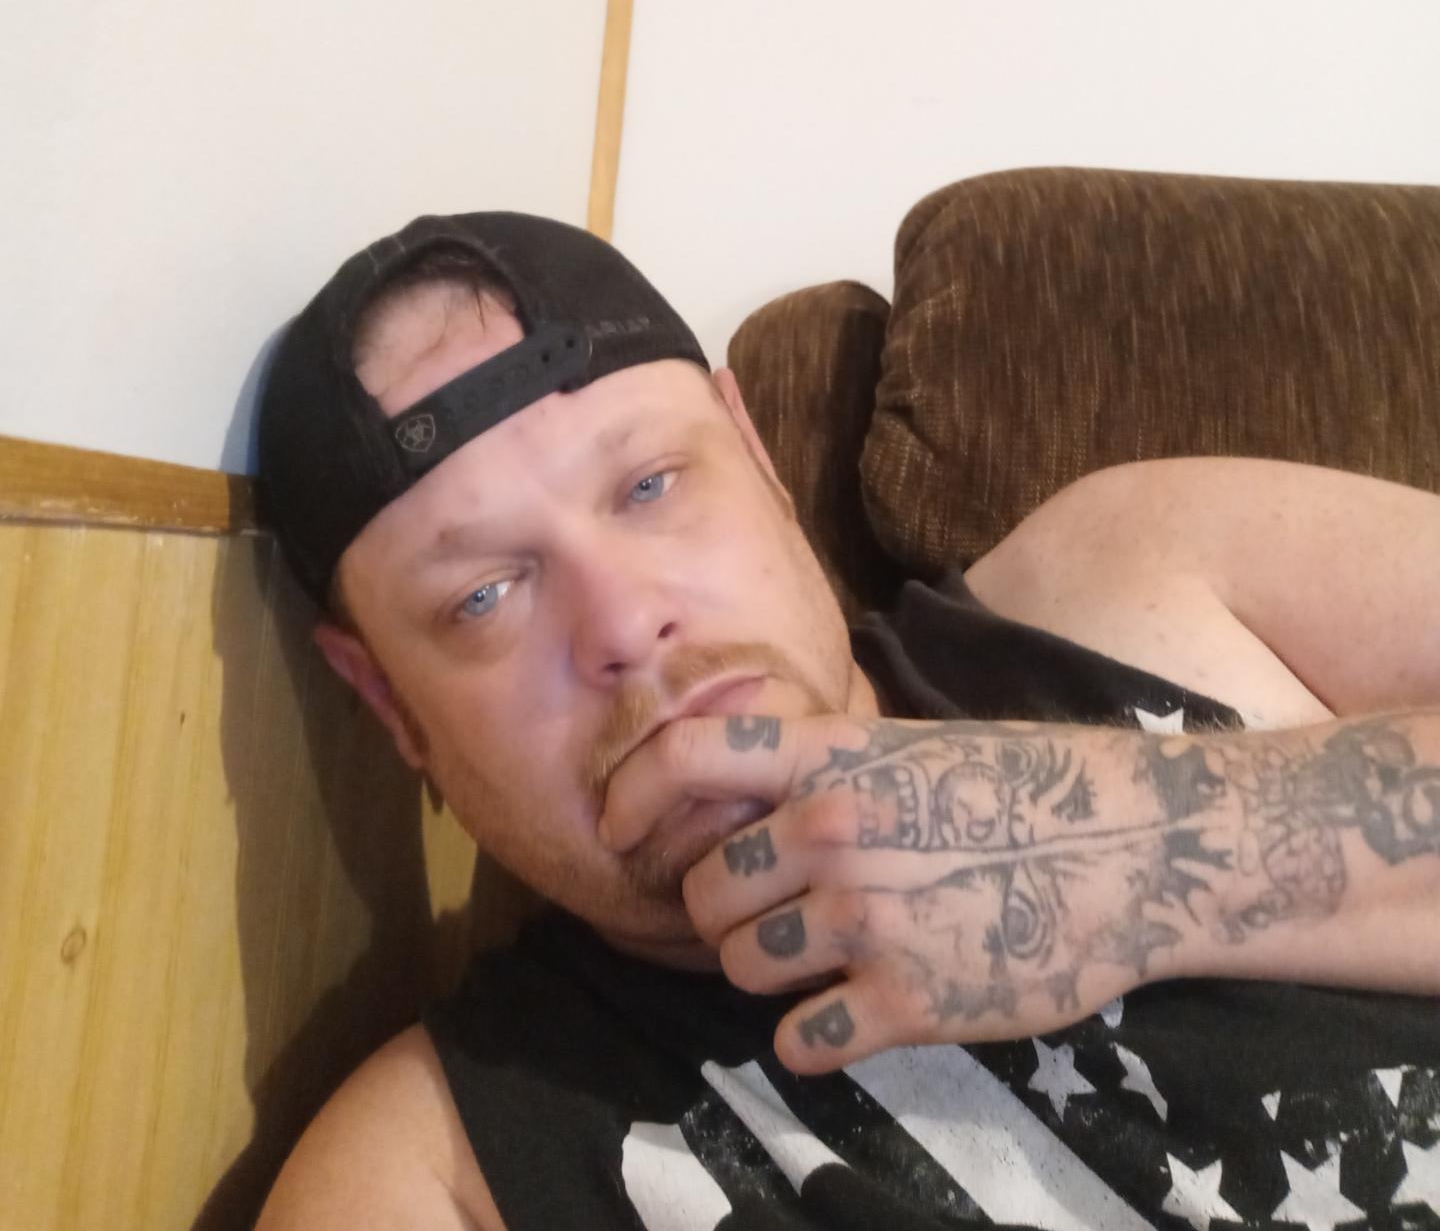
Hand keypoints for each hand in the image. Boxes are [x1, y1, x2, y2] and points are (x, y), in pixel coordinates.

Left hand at [600, 712, 1206, 1071]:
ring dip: (766, 969)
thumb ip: (823, 770)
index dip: (630, 794)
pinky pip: (800, 1040)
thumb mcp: (910, 748)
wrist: (1135, 847)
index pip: (687, 757)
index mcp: (831, 758)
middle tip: (765, 913)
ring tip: (821, 955)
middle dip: (719, 913)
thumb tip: (738, 796)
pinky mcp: (909, 999)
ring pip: (742, 967)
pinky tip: (850, 1010)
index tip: (615, 829)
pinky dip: (811, 1035)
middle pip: (702, 895)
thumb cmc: (1024, 786)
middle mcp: (833, 832)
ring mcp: (868, 918)